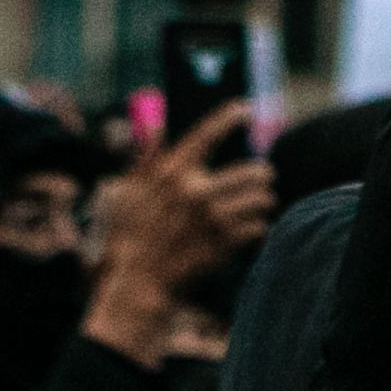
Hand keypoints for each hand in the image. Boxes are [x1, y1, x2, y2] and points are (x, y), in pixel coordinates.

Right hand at [84, 100, 274, 364]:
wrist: (140, 282)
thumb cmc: (131, 236)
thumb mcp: (128, 191)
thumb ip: (145, 158)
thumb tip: (155, 125)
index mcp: (172, 173)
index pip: (207, 134)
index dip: (229, 117)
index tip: (246, 108)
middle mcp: (196, 191)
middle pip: (253, 171)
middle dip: (261, 175)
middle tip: (261, 178)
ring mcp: (213, 218)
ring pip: (261, 199)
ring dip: (262, 201)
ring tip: (256, 205)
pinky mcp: (225, 244)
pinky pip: (259, 226)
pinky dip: (257, 227)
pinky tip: (248, 229)